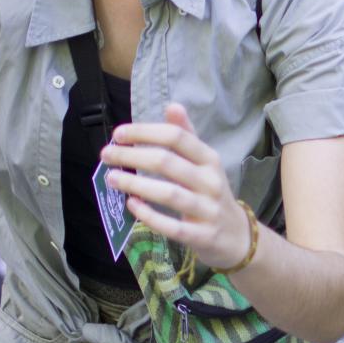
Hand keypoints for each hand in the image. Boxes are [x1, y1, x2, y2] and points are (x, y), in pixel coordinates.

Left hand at [100, 102, 249, 270]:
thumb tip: (172, 106)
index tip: (118, 134)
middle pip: (168, 162)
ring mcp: (207, 209)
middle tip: (106, 155)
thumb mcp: (205, 163)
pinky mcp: (201, 235)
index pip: (177, 137)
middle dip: (133, 156)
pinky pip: (172, 226)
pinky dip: (150, 215)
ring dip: (136, 184)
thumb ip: (187, 136)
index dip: (145, 132)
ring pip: (169, 193)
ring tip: (111, 178)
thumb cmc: (211, 194)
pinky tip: (131, 205)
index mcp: (209, 159)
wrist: (237, 236)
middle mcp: (210, 181)